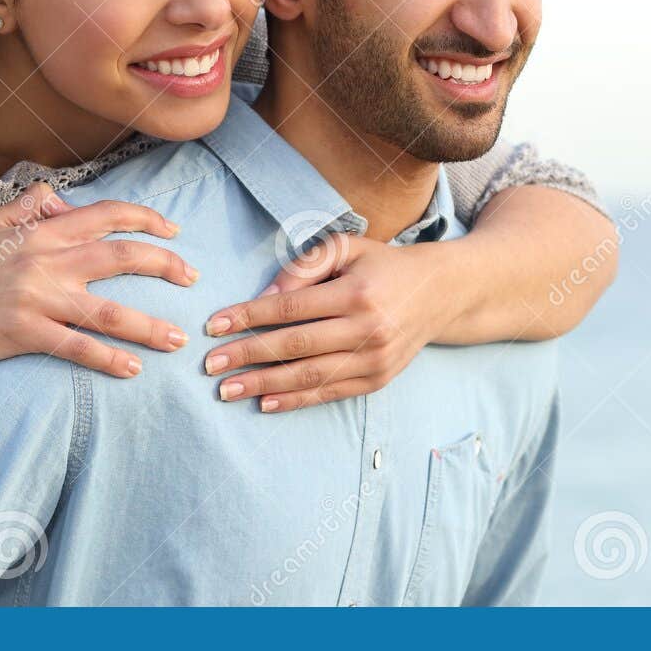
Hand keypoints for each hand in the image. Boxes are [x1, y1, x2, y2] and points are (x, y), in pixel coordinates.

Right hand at [0, 181, 196, 378]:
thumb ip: (29, 208)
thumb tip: (62, 198)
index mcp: (43, 232)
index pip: (108, 215)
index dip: (147, 219)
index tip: (174, 231)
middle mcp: (46, 261)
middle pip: (123, 257)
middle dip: (166, 265)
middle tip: (193, 278)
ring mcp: (37, 299)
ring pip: (110, 312)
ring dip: (150, 326)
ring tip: (178, 339)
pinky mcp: (25, 334)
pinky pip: (78, 347)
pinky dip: (109, 359)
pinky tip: (134, 370)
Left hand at [200, 235, 462, 411]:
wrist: (440, 293)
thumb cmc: (383, 266)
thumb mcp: (347, 248)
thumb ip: (305, 265)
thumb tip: (263, 297)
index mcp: (356, 292)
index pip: (290, 307)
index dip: (248, 316)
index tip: (214, 325)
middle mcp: (367, 328)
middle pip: (295, 346)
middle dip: (248, 355)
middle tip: (210, 364)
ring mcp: (375, 359)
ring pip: (309, 376)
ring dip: (264, 385)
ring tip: (228, 389)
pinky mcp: (378, 380)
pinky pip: (330, 394)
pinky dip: (295, 401)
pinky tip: (265, 402)